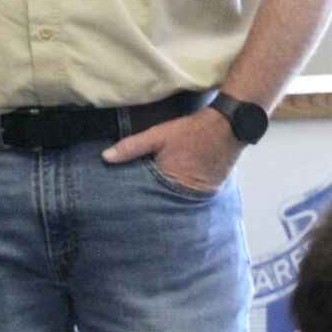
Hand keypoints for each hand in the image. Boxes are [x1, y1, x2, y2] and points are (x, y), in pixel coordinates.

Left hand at [101, 107, 242, 193]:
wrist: (226, 128)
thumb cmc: (189, 132)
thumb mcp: (156, 136)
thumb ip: (131, 147)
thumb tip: (105, 157)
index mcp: (170, 182)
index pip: (147, 196)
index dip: (134, 195)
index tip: (120, 199)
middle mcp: (186, 194)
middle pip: (161, 200)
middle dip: (148, 199)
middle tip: (130, 202)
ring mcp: (199, 195)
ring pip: (175, 199)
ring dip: (165, 197)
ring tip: (146, 200)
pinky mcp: (209, 191)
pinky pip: (189, 195)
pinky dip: (179, 192)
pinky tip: (169, 190)